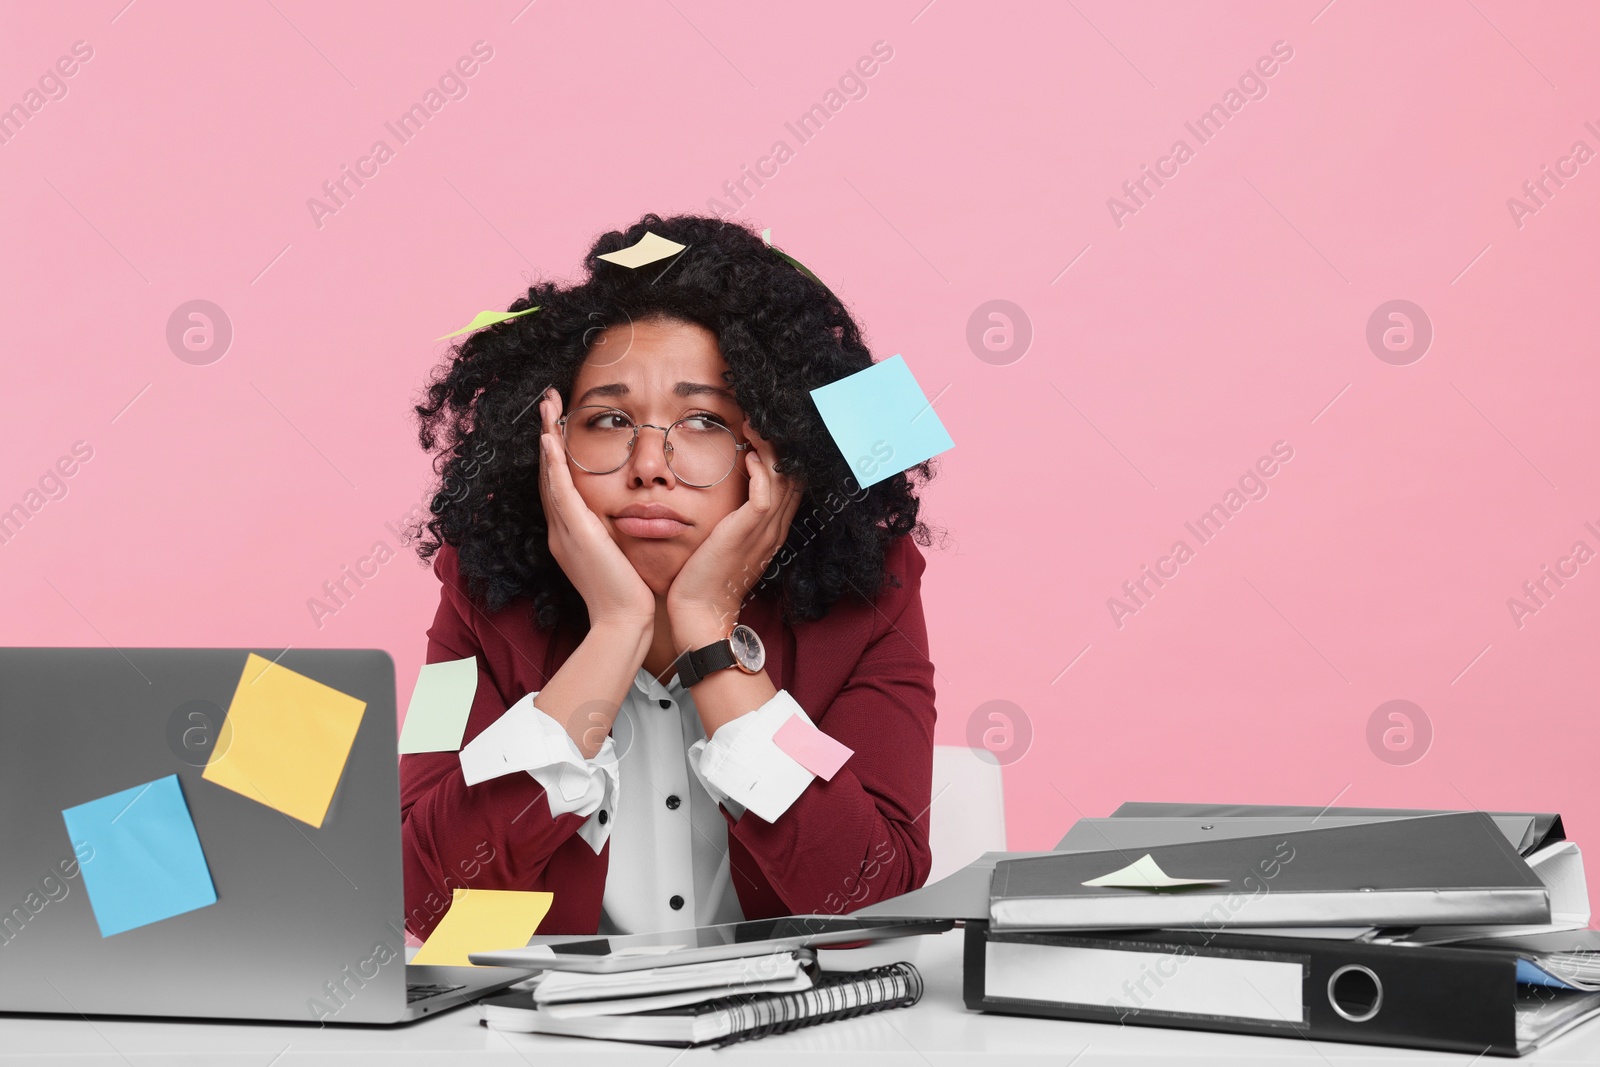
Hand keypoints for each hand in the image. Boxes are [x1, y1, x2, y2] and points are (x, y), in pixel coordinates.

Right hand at [537, 388, 655, 629]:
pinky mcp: (576, 532)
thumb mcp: (618, 554)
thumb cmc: (628, 592)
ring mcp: (564, 530)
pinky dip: (553, 463)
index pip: (559, 484)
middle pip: (548, 473)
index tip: (558, 424)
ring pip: (549, 474)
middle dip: (546, 435)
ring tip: (546, 406)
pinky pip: (559, 490)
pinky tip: (549, 439)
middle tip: (546, 401)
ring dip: (547, 437)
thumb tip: (625, 516)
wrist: (624, 621)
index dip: (556, 453)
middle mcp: (560, 529)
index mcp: (570, 533)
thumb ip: (613, 534)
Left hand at [667, 418, 802, 639]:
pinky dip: (760, 472)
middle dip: (781, 445)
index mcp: (772, 530)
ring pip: (783, 480)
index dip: (782, 456)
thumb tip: (725, 496)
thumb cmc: (704, 579)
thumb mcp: (725, 544)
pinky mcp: (748, 532)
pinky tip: (749, 456)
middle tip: (762, 419)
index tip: (764, 432)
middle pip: (794, 477)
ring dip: (770, 449)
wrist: (701, 611)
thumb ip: (731, 520)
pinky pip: (765, 495)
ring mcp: (765, 531)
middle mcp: (774, 528)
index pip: (790, 484)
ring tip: (755, 426)